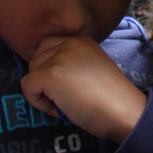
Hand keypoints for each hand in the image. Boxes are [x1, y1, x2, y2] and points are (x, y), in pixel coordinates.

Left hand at [21, 35, 146, 143]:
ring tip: (65, 103)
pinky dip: (38, 103)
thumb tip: (47, 76)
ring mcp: (59, 57)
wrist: (125, 112)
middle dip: (45, 81)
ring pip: (30, 74)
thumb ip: (72, 64)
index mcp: (81, 40)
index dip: (51, 69)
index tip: (69, 86)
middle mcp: (69, 43)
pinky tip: (59, 109)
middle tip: (67, 97)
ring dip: (42, 92)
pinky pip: (27, 88)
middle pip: (36, 60)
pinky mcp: (50, 74)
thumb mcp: (91, 69)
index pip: (48, 48)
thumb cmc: (112, 99)